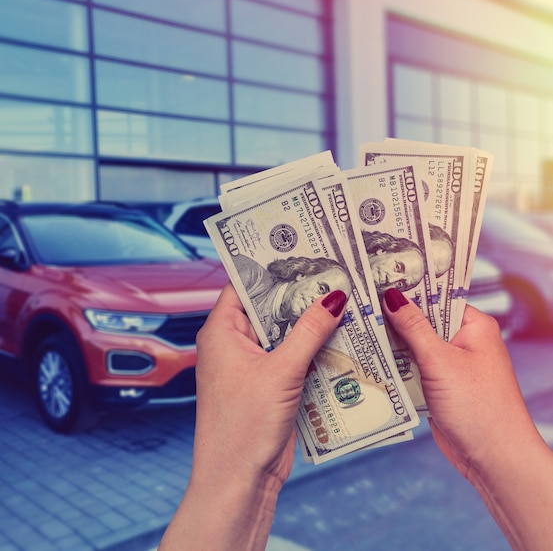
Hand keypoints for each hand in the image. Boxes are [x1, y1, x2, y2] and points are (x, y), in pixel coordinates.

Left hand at [159, 283, 346, 550]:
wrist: (240, 480)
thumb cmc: (243, 426)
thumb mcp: (281, 371)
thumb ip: (309, 331)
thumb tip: (335, 297)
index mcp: (222, 330)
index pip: (246, 284)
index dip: (273, 268)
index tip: (304, 252)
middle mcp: (235, 342)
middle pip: (270, 307)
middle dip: (301, 295)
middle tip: (335, 273)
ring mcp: (253, 364)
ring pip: (285, 333)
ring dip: (311, 323)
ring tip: (345, 300)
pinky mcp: (270, 383)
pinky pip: (293, 356)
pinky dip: (313, 348)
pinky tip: (342, 337)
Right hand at [382, 289, 552, 550]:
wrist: (493, 460)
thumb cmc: (480, 408)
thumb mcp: (440, 361)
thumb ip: (414, 328)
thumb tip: (393, 296)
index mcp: (473, 325)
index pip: (435, 297)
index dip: (407, 289)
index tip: (376, 280)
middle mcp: (462, 340)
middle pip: (421, 320)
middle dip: (394, 316)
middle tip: (359, 304)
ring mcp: (450, 364)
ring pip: (414, 344)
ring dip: (391, 342)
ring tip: (357, 326)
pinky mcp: (438, 384)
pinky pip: (412, 366)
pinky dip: (395, 363)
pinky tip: (370, 356)